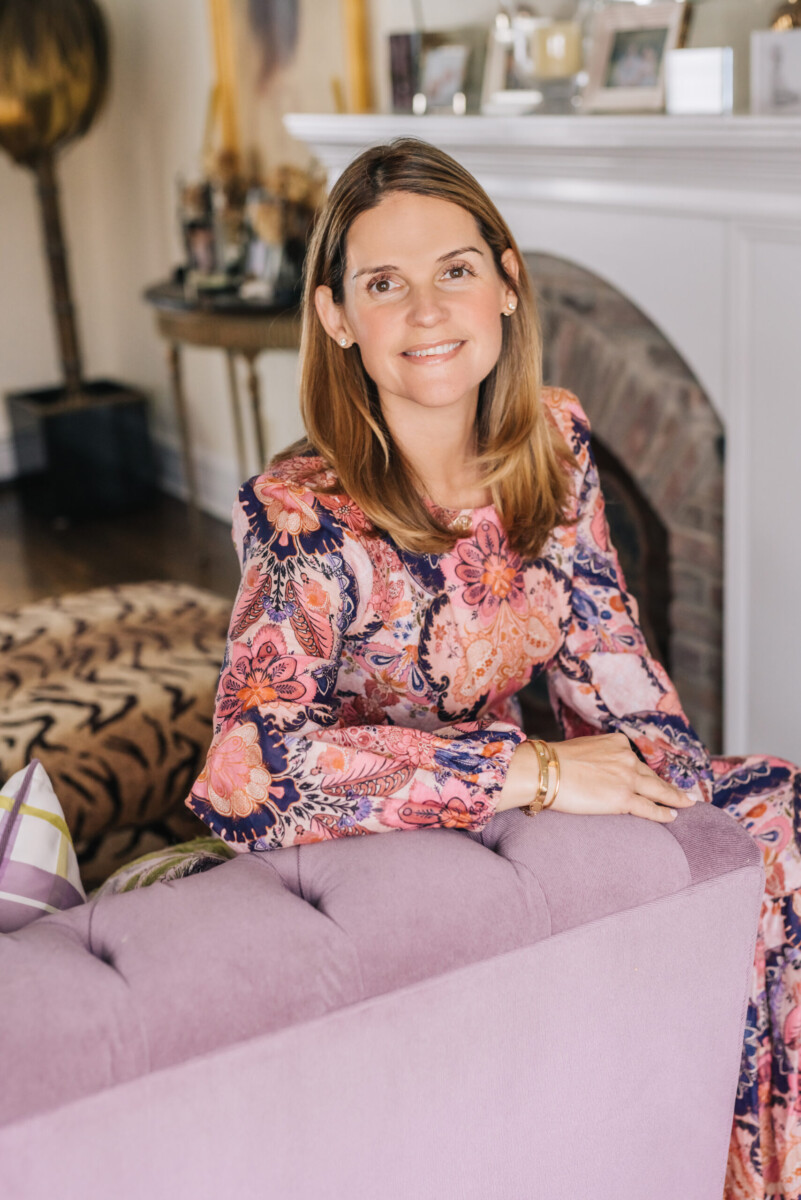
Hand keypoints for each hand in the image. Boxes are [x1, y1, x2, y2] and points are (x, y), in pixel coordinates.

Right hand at [546, 732, 694, 823]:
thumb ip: (598, 758)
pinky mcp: (623, 799)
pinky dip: (664, 813)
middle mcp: (626, 758)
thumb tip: (597, 772)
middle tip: (685, 793)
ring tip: (688, 803)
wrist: (545, 771)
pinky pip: (650, 808)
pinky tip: (673, 816)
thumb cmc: (553, 762)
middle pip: (651, 776)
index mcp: (616, 743)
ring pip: (658, 790)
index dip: (644, 773)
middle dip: (668, 785)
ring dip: (676, 798)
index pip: (635, 761)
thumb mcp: (582, 749)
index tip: (652, 779)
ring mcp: (627, 778)